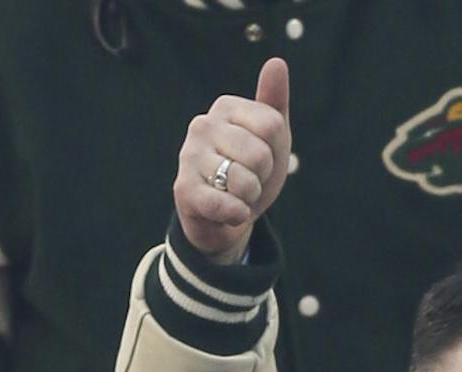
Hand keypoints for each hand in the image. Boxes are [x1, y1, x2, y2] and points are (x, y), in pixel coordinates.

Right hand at [173, 58, 291, 262]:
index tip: (260, 160)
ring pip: (245, 182)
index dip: (276, 153)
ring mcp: (189, 156)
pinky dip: (237, 215)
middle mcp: (203, 125)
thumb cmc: (249, 173)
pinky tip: (228, 212)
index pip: (273, 126)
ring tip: (234, 195)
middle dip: (261, 179)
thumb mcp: (270, 139)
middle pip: (261, 155)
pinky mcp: (184, 189)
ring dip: (249, 199)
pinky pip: (226, 204)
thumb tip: (277, 62)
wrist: (224, 218)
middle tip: (246, 182)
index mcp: (225, 107)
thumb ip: (274, 103)